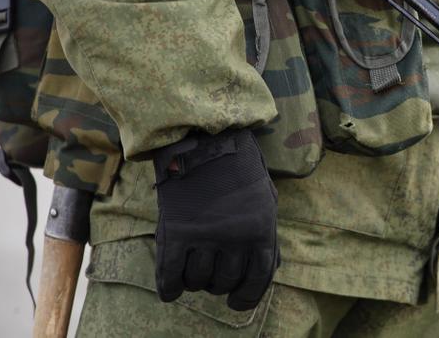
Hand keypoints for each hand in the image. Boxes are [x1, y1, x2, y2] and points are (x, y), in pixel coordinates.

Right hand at [152, 128, 278, 310]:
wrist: (204, 136)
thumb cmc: (238, 167)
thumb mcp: (265, 197)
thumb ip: (265, 233)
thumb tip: (267, 269)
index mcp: (262, 228)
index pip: (258, 278)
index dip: (247, 296)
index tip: (237, 301)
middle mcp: (236, 236)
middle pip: (225, 281)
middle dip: (219, 284)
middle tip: (212, 275)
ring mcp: (205, 235)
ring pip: (198, 281)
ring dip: (195, 283)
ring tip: (193, 271)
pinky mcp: (176, 230)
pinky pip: (171, 275)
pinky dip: (170, 288)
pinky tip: (171, 289)